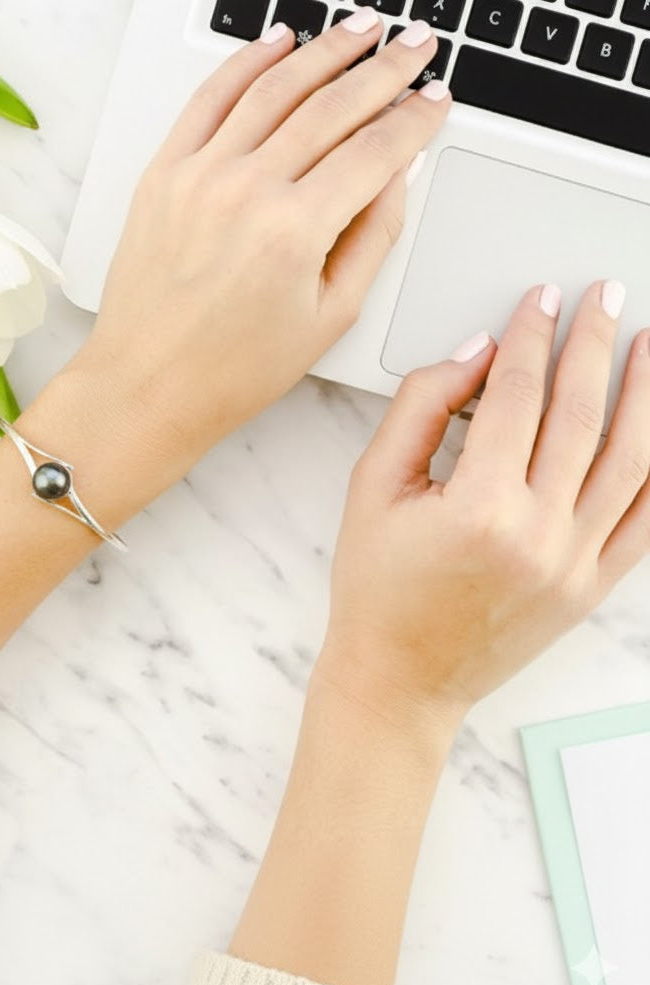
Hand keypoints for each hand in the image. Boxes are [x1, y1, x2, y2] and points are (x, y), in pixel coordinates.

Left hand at [68, 15, 450, 472]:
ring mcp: (199, 176)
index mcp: (295, 231)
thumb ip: (373, 238)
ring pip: (274, 88)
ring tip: (361, 29)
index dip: (415, 118)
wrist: (147, 387)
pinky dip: (247, 64)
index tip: (436, 100)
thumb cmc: (231, 371)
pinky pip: (209, 99)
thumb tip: (398, 175)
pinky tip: (278, 44)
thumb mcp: (328, 319)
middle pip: (332, 107)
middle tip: (414, 46)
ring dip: (325, 51)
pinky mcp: (163, 175)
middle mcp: (247, 191)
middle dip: (384, 70)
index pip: (375, 150)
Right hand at [322, 281, 649, 728]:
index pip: (517, 395)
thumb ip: (418, 410)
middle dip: (594, 346)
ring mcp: (573, 564)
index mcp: (477, 508)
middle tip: (604, 300)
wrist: (399, 676)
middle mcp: (537, 535)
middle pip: (581, 415)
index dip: (531, 337)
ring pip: (631, 459)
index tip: (541, 300)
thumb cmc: (377, 589)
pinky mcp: (590, 586)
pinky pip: (646, 517)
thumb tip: (472, 354)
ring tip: (649, 344)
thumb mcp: (370, 488)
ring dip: (645, 393)